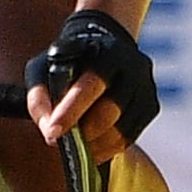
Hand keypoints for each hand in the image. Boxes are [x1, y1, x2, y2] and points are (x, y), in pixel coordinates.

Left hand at [25, 9, 158, 162]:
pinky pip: (129, 137)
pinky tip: (90, 148)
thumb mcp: (44, 67)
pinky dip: (107, 148)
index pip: (90, 86)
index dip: (70, 112)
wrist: (105, 43)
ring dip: (95, 145)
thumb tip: (49, 132)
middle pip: (110, 111)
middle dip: (83, 133)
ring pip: (122, 130)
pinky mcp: (151, 106)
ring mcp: (145, 87)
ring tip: (74, 148)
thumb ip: (40, 96)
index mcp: (106, 53)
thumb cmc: (68, 60)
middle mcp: (132, 68)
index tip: (53, 133)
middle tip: (62, 142)